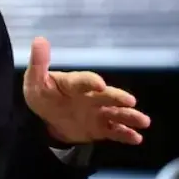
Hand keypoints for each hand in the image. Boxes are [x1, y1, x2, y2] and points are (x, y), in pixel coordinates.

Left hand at [23, 37, 150, 145]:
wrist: (48, 118)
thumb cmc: (43, 95)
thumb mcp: (35, 81)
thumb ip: (39, 64)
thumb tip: (39, 40)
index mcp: (74, 84)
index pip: (83, 81)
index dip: (90, 81)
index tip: (99, 84)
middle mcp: (90, 96)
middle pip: (105, 96)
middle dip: (117, 98)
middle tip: (130, 101)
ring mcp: (97, 112)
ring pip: (116, 113)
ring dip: (129, 116)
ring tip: (144, 121)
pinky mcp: (101, 128)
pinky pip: (114, 131)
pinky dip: (125, 134)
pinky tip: (136, 138)